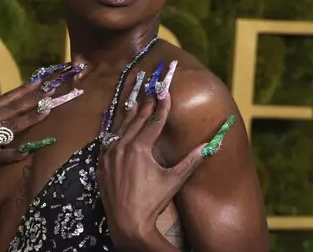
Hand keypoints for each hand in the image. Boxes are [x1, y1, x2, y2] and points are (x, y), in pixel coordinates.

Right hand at [0, 79, 82, 201]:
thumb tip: (7, 119)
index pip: (5, 99)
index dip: (23, 90)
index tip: (39, 81)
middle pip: (12, 109)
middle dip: (33, 99)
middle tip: (51, 90)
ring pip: (11, 126)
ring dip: (30, 118)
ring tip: (47, 110)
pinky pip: (3, 155)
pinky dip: (16, 152)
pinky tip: (30, 149)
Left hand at [97, 61, 233, 248]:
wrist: (127, 224)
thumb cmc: (152, 202)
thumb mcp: (174, 180)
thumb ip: (191, 160)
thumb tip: (210, 146)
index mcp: (140, 148)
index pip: (154, 121)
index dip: (162, 105)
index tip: (165, 89)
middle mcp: (122, 147)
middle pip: (136, 120)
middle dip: (145, 103)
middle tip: (150, 88)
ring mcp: (109, 155)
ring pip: (119, 129)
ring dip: (129, 114)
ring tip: (134, 100)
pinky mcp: (101, 165)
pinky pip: (108, 142)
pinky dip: (115, 131)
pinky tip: (118, 126)